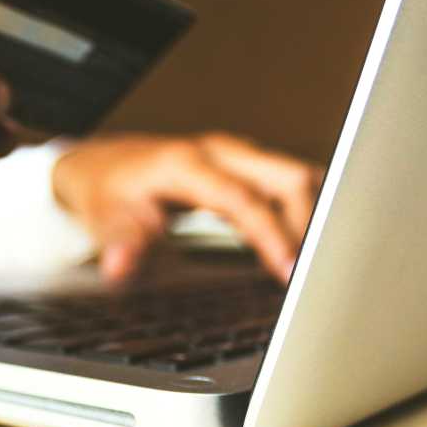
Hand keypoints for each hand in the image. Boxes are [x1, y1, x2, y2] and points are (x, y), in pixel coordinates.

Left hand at [52, 133, 323, 282]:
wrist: (102, 164)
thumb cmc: (106, 191)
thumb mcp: (104, 218)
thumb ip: (120, 242)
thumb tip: (119, 267)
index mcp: (187, 163)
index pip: (244, 199)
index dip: (271, 235)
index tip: (290, 271)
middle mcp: (219, 152)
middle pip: (287, 177)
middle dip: (310, 224)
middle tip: (318, 274)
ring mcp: (236, 156)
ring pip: (296, 176)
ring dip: (315, 216)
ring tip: (325, 264)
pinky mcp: (246, 167)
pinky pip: (290, 184)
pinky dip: (307, 211)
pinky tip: (312, 245)